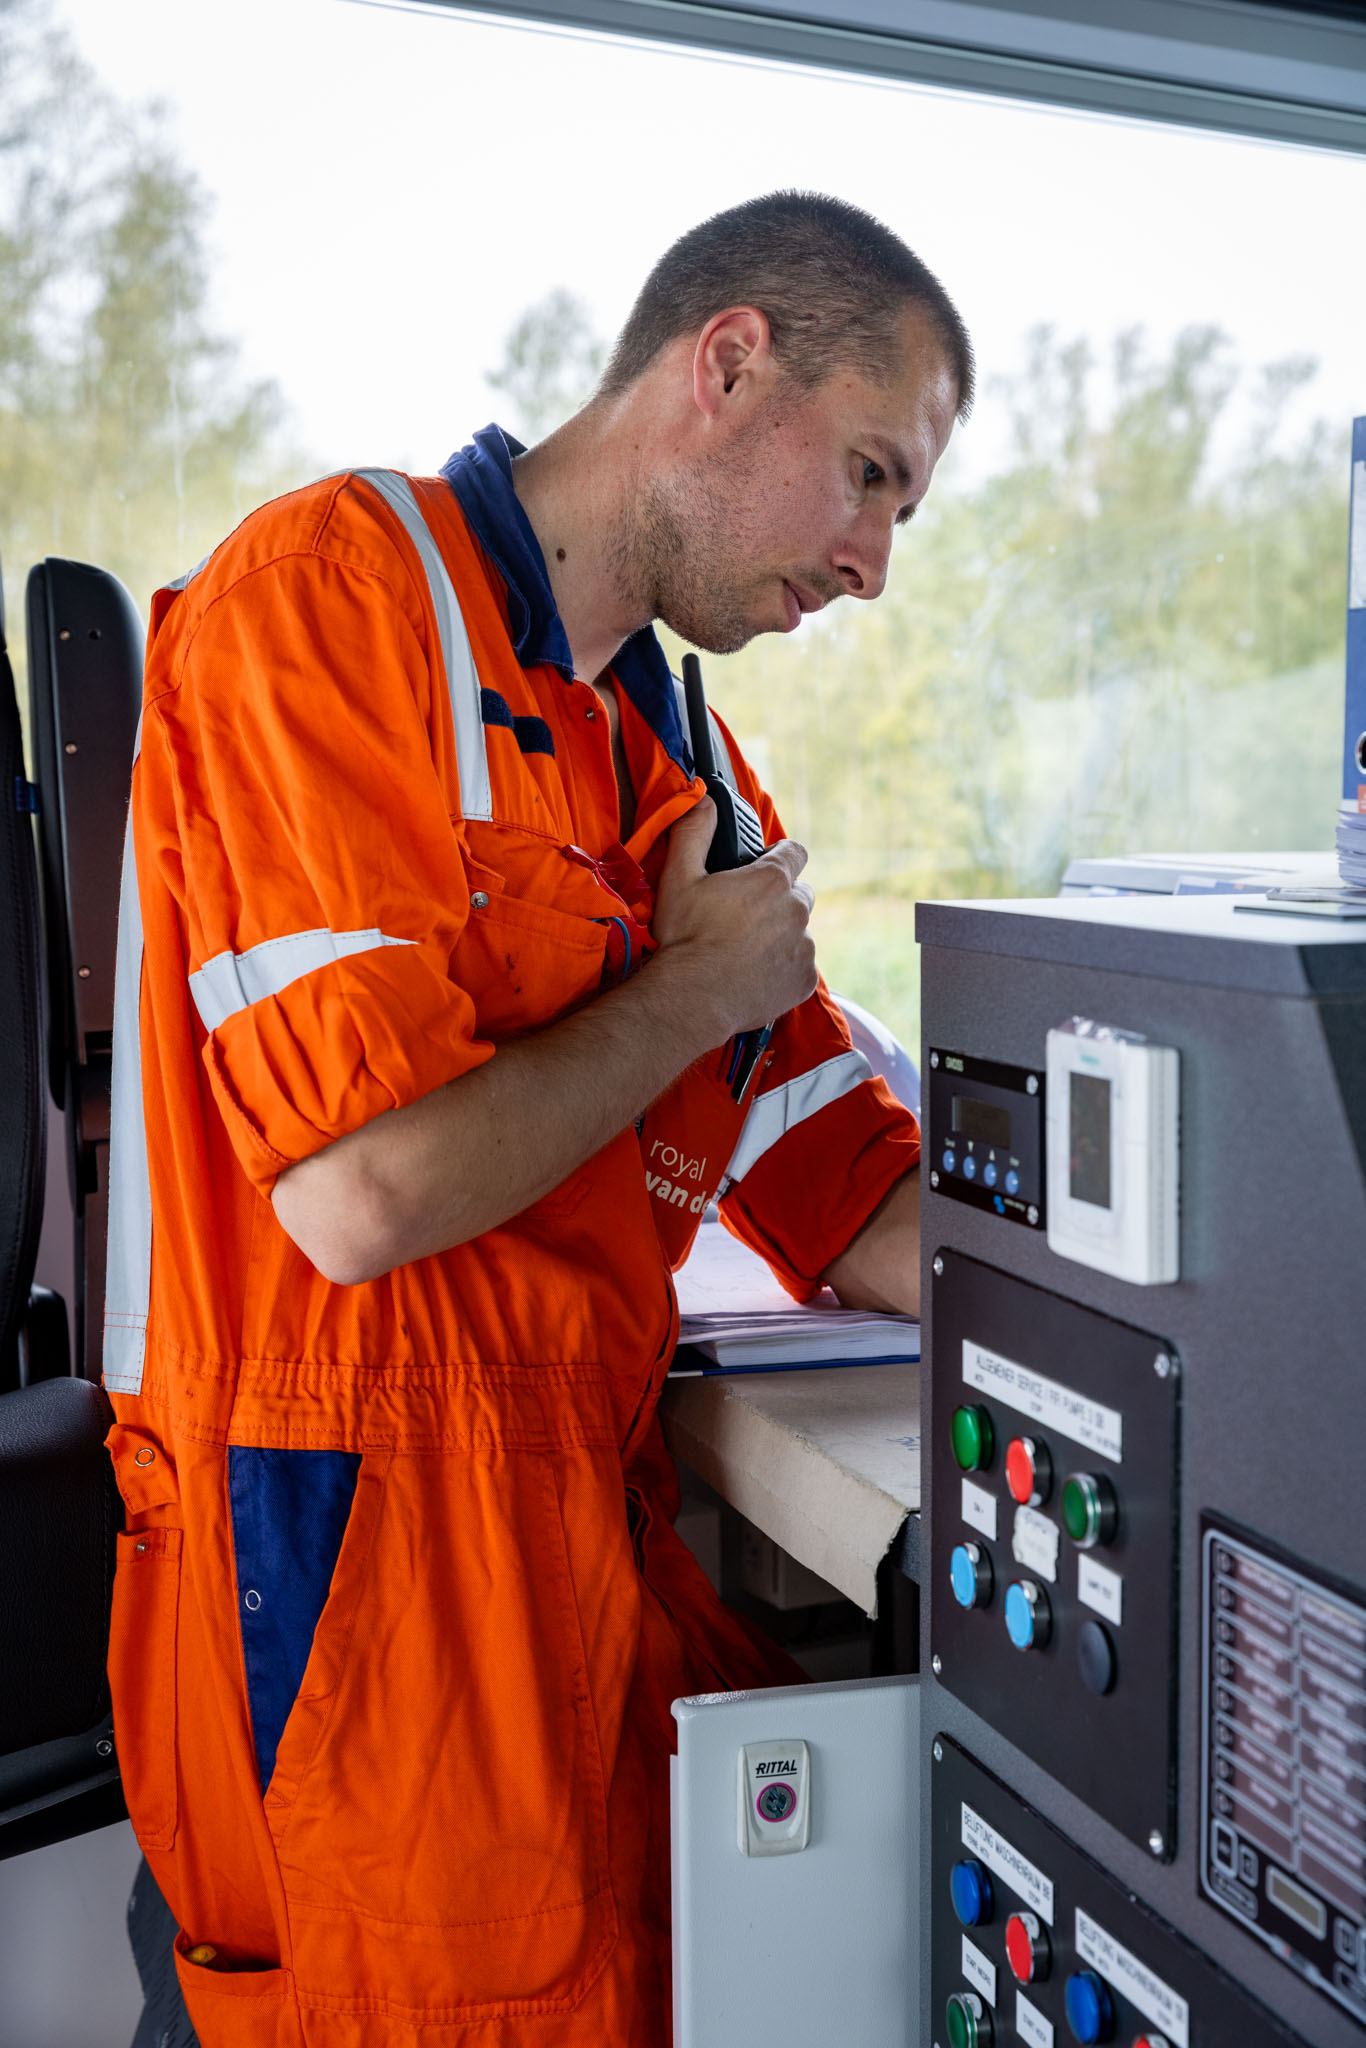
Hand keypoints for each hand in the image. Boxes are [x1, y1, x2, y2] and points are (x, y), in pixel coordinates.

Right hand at [650, 797, 816, 1038]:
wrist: (692, 998)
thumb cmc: (685, 938)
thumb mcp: (679, 878)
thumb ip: (695, 832)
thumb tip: (704, 800)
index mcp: (771, 880)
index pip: (795, 852)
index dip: (780, 856)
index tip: (765, 866)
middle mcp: (796, 910)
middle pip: (799, 893)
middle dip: (779, 899)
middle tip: (745, 915)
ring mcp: (803, 947)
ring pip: (799, 932)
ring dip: (780, 935)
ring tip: (745, 949)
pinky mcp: (804, 980)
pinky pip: (800, 967)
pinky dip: (783, 968)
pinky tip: (754, 973)